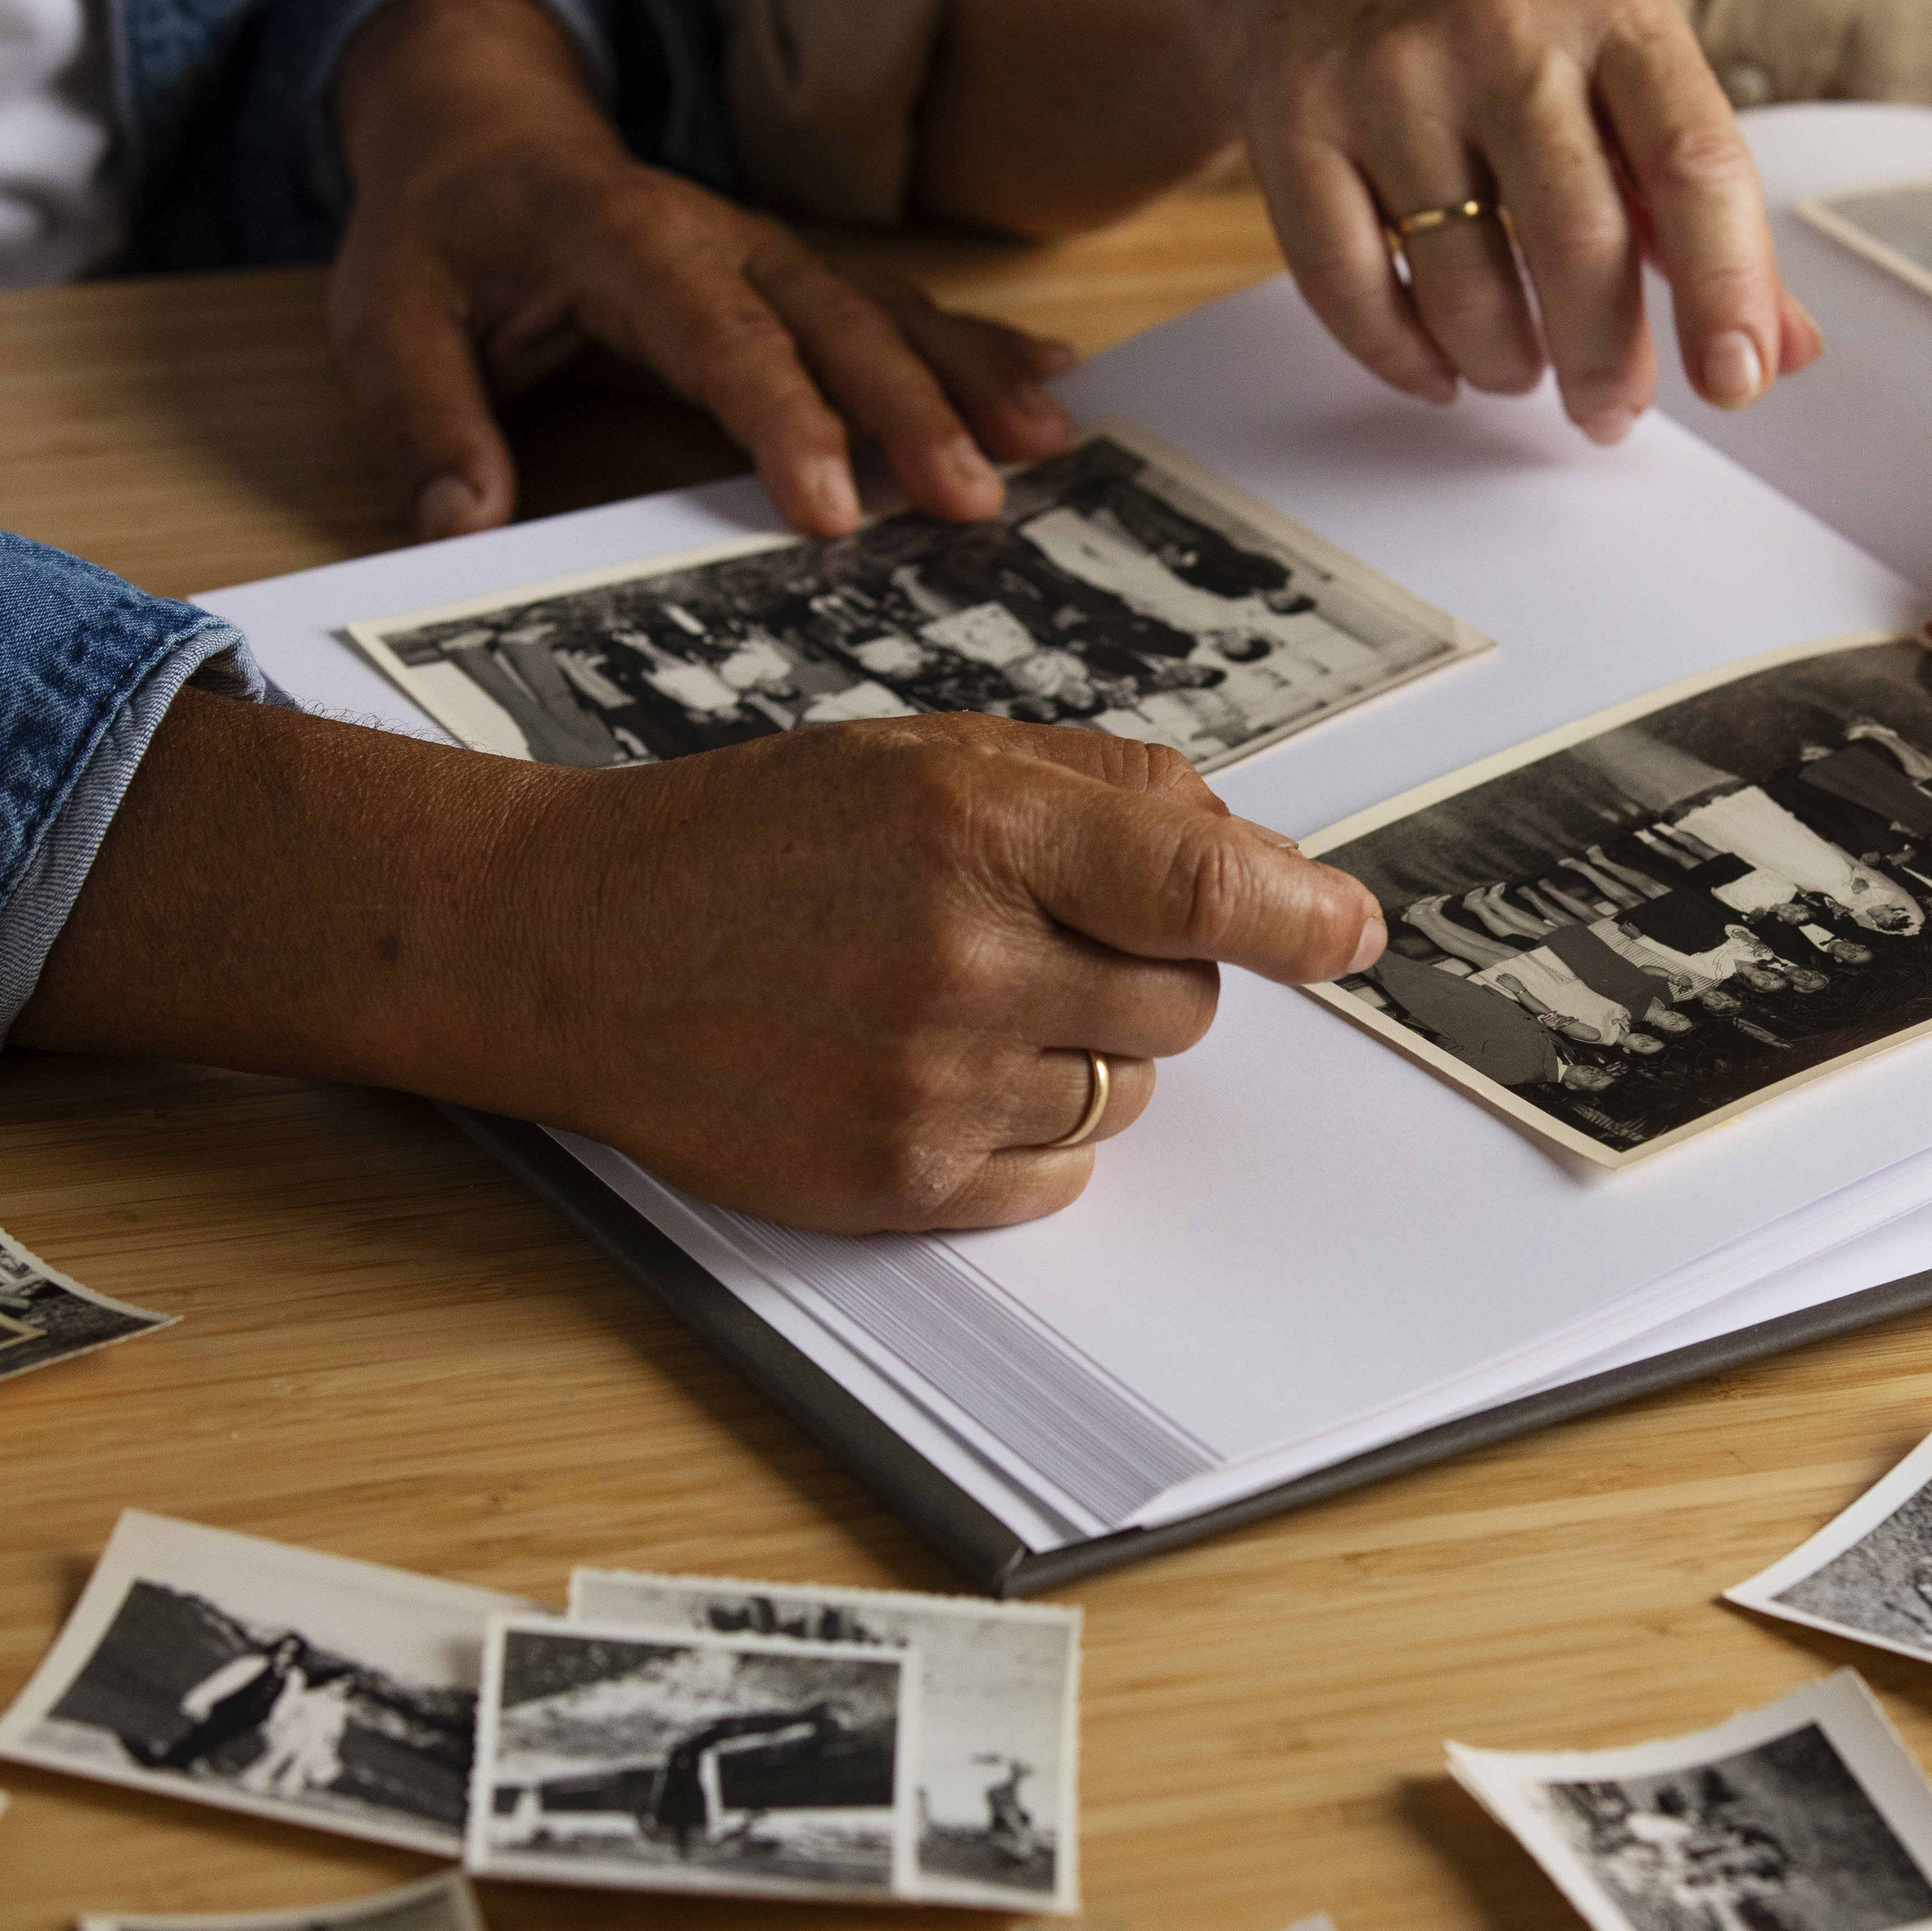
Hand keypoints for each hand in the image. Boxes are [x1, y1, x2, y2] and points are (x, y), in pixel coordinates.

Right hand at [14, 699, 1387, 1233]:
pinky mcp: (902, 1177)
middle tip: (1032, 933)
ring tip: (957, 996)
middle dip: (1144, 968)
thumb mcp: (929, 753)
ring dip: (1086, 1048)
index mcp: (976, 821)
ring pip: (1131, 1086)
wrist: (579, 945)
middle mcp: (963, 952)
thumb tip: (1265, 861)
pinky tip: (931, 1067)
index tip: (1352, 933)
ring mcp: (932, 1077)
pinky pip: (1065, 1168)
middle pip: (1186, 999)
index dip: (1302, 913)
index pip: (1203, 880)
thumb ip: (1102, 788)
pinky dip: (1031, 1126)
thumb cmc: (760, 839)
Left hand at [331, 0, 1073, 541]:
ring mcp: (772, 252)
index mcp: (626, 244)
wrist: (480, 136)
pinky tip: (1052, 380)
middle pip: (834, 323)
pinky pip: (899, 307)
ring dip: (970, 376)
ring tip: (1050, 442)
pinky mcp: (799, 274)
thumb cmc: (441, 238)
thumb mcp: (384, 318)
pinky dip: (976, 344)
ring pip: (887, 311)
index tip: (832, 509)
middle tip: (975, 498)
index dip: (785, 421)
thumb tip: (459, 520)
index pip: (721, 339)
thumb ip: (423, 416)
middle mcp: (721, 240)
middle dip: (913, 409)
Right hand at [917, 0, 1820, 439]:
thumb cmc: (1493, 44)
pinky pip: (1357, 292)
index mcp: (1613, 10)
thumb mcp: (1617, 89)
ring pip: (1464, 287)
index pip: (1696, 163)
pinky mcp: (1298, 127)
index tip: (1737, 380)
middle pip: (1578, 243)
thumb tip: (1781, 347)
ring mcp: (1390, 75)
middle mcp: (1503, 30)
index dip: (1726, 288)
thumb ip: (1697, 215)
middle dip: (1604, 361)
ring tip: (1520, 367)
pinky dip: (1408, 359)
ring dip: (1506, 364)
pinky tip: (1439, 364)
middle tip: (1611, 410)